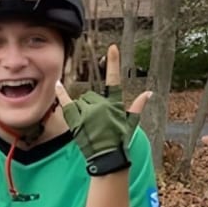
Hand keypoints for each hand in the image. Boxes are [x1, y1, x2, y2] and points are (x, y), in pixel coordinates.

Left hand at [57, 44, 151, 175]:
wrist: (107, 158)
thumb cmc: (120, 141)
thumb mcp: (131, 123)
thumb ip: (138, 106)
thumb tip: (149, 93)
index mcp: (115, 104)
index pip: (114, 80)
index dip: (113, 63)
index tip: (112, 48)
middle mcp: (101, 106)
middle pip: (92, 96)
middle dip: (93, 106)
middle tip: (97, 123)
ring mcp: (87, 113)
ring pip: (82, 101)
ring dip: (83, 110)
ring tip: (89, 127)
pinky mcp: (76, 121)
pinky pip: (67, 103)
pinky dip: (62, 94)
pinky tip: (58, 84)